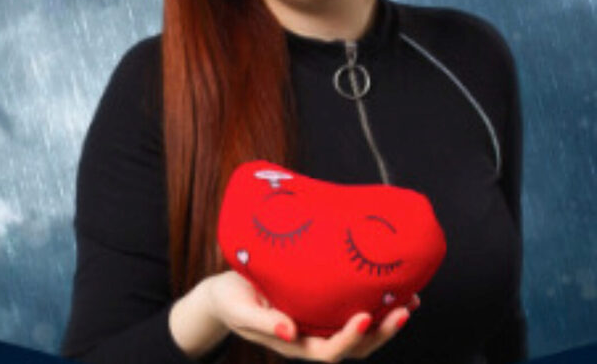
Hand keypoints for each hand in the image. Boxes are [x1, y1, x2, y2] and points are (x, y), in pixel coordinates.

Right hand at [205, 270, 419, 361]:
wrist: (229, 293)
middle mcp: (312, 338)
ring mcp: (320, 324)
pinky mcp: (323, 308)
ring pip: (361, 333)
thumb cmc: (232, 301)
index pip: (328, 352)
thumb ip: (264, 324)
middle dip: (382, 331)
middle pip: (355, 347)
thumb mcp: (242, 311)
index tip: (364, 316)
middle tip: (404, 308)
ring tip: (411, 300)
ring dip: (387, 321)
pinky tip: (393, 288)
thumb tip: (289, 332)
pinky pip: (352, 311)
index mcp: (294, 343)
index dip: (349, 339)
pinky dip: (376, 303)